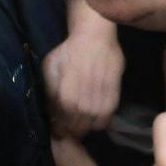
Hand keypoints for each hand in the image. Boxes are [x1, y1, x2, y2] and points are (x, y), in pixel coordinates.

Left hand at [43, 4, 124, 138]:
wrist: (94, 34)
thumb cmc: (69, 50)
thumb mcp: (51, 65)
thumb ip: (49, 89)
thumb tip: (50, 110)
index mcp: (69, 81)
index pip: (67, 111)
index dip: (63, 124)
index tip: (59, 129)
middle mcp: (87, 84)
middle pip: (82, 116)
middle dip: (74, 128)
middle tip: (70, 131)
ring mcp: (103, 84)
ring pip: (97, 115)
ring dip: (89, 125)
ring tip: (83, 126)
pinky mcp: (115, 82)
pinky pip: (111, 108)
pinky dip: (104, 119)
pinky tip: (97, 121)